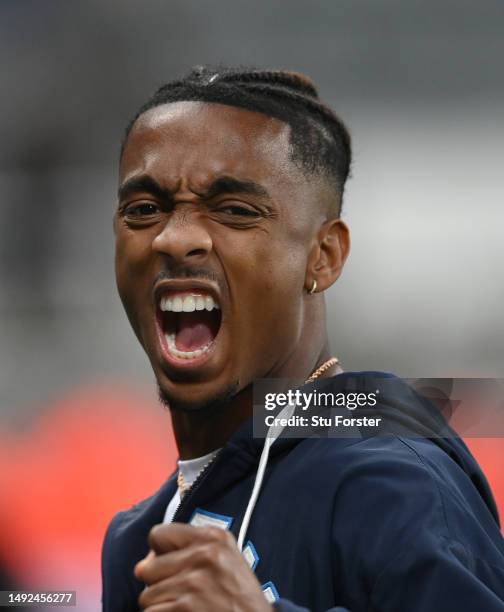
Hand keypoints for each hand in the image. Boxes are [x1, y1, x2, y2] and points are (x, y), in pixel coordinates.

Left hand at [135, 523, 272, 611]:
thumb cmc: (240, 600)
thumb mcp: (226, 561)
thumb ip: (190, 550)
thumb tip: (143, 565)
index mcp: (214, 537)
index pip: (158, 534)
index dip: (160, 554)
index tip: (172, 568)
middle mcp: (205, 554)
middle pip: (148, 568)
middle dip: (159, 585)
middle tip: (185, 596)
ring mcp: (195, 581)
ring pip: (147, 596)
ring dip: (162, 607)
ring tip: (188, 609)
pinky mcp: (185, 606)